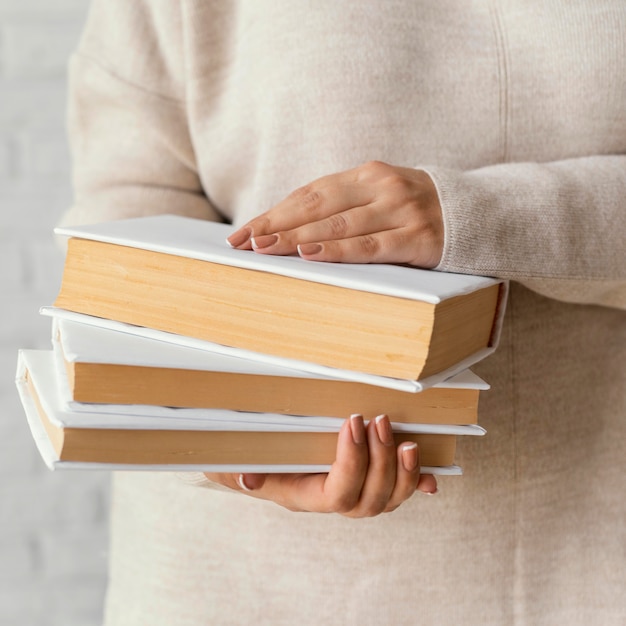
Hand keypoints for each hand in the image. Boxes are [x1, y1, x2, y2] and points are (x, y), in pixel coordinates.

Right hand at [204, 414, 437, 516]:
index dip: (351, 462)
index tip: (352, 422)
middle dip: (380, 461)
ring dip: (401, 471)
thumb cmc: (245, 459)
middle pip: (368, 501)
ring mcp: (350, 491)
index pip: (336, 493)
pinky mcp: (364, 478)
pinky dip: (414, 483)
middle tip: (379, 421)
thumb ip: (237, 470)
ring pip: (386, 499)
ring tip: (405, 440)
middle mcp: (331, 499)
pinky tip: (430, 476)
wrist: (252, 459)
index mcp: (303, 494)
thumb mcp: (232, 463)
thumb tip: (247, 480)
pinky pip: (395, 491)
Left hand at [227, 161, 443, 267]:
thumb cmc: (417, 209)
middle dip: (276, 226)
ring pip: (339, 226)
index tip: (244, 231)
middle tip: (243, 243)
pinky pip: (370, 246)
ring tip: (265, 249)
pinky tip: (310, 255)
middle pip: (317, 207)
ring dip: (298, 238)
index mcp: (368, 174)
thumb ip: (346, 205)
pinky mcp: (417, 239)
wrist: (479, 213)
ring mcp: (401, 212)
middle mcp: (382, 187)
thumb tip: (291, 229)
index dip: (275, 212)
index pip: (310, 193)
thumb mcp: (381, 196)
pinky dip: (338, 251)